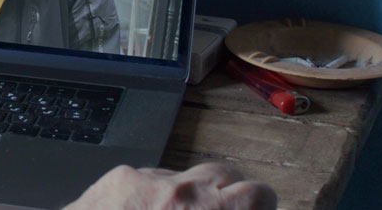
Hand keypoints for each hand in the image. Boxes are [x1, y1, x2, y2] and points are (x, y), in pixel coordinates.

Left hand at [63, 163, 276, 209]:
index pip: (258, 195)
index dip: (259, 207)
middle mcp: (182, 194)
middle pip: (227, 177)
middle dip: (230, 198)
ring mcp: (150, 180)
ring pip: (190, 173)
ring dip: (195, 193)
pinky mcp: (122, 176)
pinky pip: (155, 176)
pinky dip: (159, 193)